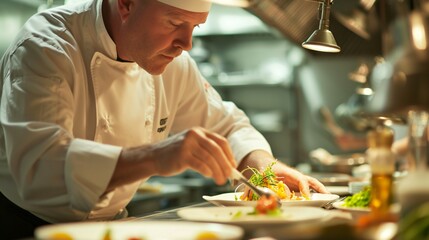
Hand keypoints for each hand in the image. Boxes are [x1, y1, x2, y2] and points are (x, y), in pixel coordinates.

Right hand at [111, 127, 235, 188]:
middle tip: (229, 176)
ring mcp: (188, 144)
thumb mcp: (192, 146)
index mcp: (200, 131)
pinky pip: (200, 165)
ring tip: (220, 180)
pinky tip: (209, 176)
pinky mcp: (182, 155)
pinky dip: (207, 172)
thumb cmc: (175, 154)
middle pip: (217, 150)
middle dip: (225, 165)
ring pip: (210, 159)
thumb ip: (207, 151)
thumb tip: (227, 166)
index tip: (233, 166)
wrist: (153, 156)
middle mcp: (195, 135)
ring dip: (218, 171)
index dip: (229, 155)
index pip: (221, 141)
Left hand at [271, 162, 328, 197]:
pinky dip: (315, 192)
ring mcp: (298, 180)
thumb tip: (283, 196)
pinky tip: (319, 199)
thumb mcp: (266, 177)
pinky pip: (308, 188)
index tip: (307, 197)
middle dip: (320, 188)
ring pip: (312, 184)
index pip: (301, 180)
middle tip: (328, 195)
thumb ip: (273, 186)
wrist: (266, 164)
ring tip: (328, 198)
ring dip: (320, 190)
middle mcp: (296, 176)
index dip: (305, 189)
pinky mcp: (297, 184)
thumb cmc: (267, 170)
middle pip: (311, 180)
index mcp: (289, 173)